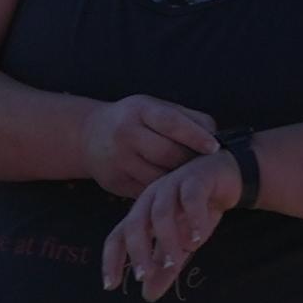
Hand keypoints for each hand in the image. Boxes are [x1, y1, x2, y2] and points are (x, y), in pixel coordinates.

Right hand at [80, 93, 216, 198]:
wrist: (87, 136)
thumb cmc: (133, 120)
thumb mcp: (154, 108)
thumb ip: (187, 118)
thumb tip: (215, 137)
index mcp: (140, 110)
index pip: (171, 122)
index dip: (195, 136)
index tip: (214, 148)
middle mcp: (126, 134)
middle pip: (167, 153)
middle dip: (190, 162)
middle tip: (206, 168)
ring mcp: (119, 160)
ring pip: (159, 177)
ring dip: (178, 181)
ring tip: (193, 181)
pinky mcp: (115, 183)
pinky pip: (147, 191)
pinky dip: (164, 193)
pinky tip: (175, 192)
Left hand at [100, 152, 244, 300]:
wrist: (226, 177)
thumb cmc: (196, 211)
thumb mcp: (181, 244)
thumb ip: (166, 267)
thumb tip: (148, 296)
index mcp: (142, 214)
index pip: (118, 237)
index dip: (111, 260)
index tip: (110, 286)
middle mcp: (151, 198)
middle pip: (135, 225)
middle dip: (138, 252)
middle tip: (144, 276)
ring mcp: (171, 186)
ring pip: (161, 213)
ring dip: (166, 239)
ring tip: (175, 261)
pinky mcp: (196, 179)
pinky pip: (190, 198)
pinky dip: (192, 218)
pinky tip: (196, 238)